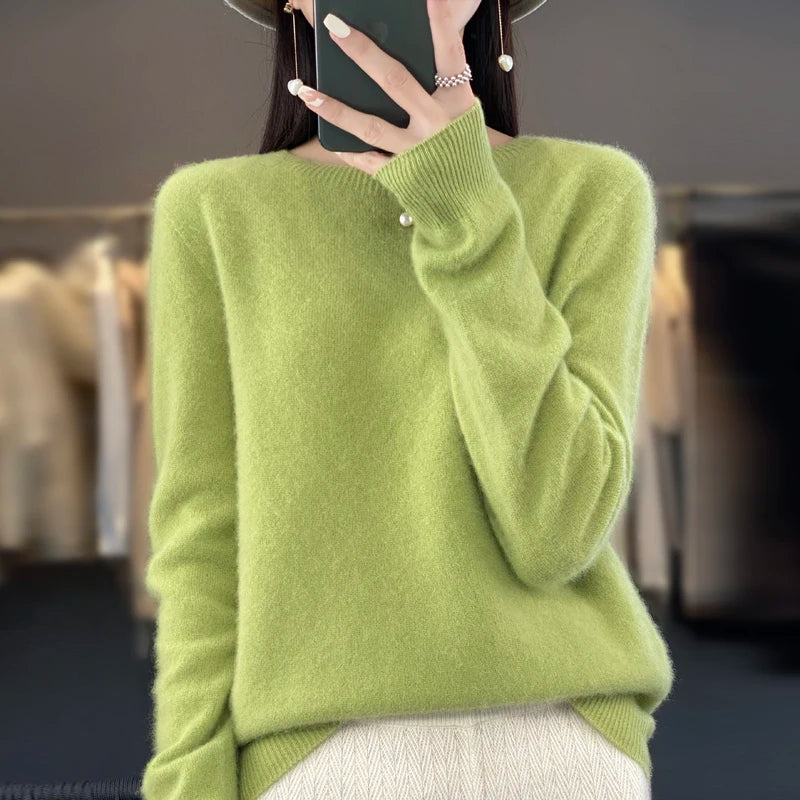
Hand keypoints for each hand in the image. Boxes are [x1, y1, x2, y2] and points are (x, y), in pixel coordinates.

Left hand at [296, 0, 476, 174]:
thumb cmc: (463, 153)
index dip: (440, 25)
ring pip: (368, 125)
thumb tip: (399, 60)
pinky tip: (326, 135)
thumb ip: (440, 90)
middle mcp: (437, 125)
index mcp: (458, 103)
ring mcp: (417, 152)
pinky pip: (367, 159)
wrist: (471, 206)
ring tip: (306, 91)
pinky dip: (346, 149)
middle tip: (334, 26)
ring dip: (333, 107)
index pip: (450, 55)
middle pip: (395, 81)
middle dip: (362, 52)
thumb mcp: (463, 117)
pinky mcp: (402, 176)